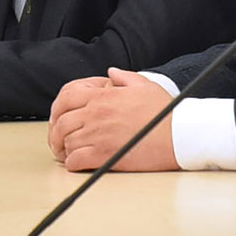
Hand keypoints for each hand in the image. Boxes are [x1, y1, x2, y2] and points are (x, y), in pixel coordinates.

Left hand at [47, 68, 177, 171]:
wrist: (178, 135)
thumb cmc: (165, 113)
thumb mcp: (145, 85)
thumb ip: (124, 77)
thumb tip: (112, 72)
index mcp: (103, 97)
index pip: (66, 98)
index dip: (57, 109)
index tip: (58, 117)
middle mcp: (96, 114)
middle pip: (61, 123)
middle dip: (56, 133)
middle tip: (59, 139)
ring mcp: (99, 135)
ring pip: (67, 143)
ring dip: (65, 149)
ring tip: (68, 152)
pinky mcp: (104, 156)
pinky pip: (76, 161)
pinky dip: (72, 163)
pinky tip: (77, 163)